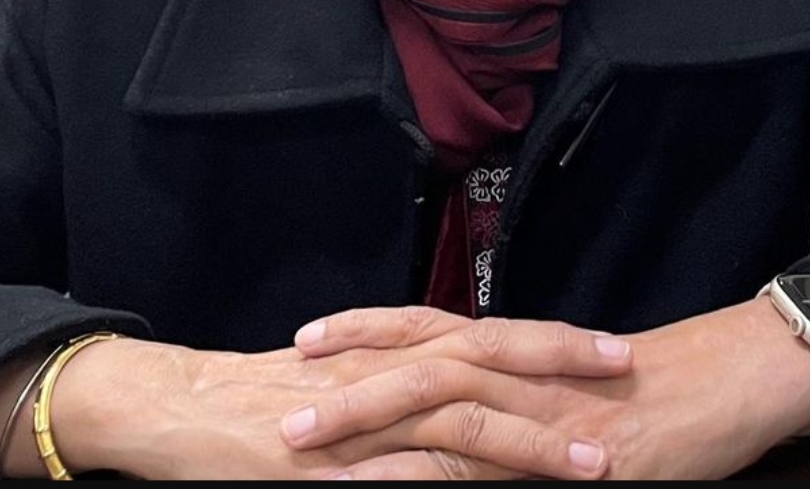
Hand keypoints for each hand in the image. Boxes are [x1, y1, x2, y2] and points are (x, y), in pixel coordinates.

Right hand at [49, 308, 631, 479]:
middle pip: (487, 356)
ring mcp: (363, 417)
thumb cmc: (267, 396)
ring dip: (529, 440)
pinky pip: (403, 479)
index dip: (548, 338)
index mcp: (395, 349)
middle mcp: (388, 369)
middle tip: (626, 365)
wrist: (183, 407)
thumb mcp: (349, 377)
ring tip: (592, 459)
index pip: (486, 334)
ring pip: (460, 420)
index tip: (607, 344)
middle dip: (560, 362)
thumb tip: (464, 395)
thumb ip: (405, 384)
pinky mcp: (335, 464)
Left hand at [287, 300, 809, 479]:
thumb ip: (521, 385)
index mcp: (517, 347)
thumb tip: (473, 401)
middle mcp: (518, 366)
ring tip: (305, 438)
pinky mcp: (561, 451)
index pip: (427, 327)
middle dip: (346, 374)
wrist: (727, 382)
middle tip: (281, 389)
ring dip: (367, 419)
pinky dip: (428, 477)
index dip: (367, 329)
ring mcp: (536, 407)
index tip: (310, 336)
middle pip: (418, 357)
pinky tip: (381, 488)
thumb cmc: (655, 383)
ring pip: (439, 402)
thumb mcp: (575, 381)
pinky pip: (483, 462)